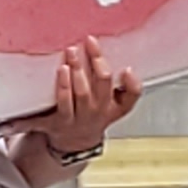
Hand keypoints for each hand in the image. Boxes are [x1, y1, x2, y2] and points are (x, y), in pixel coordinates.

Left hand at [44, 38, 140, 154]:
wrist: (75, 143)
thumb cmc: (95, 114)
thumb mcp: (115, 106)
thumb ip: (125, 87)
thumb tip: (128, 67)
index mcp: (114, 107)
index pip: (130, 95)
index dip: (131, 83)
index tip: (126, 68)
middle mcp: (97, 112)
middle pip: (101, 84)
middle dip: (95, 63)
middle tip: (88, 43)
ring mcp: (77, 118)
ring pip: (79, 95)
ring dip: (74, 75)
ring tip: (70, 57)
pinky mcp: (57, 122)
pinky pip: (58, 106)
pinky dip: (58, 90)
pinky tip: (56, 74)